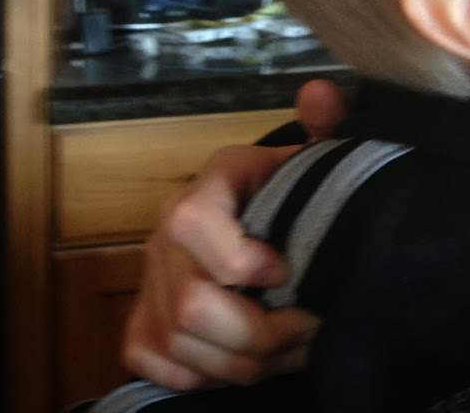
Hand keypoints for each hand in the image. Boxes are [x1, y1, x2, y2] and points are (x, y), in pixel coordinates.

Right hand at [123, 144, 319, 387]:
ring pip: (178, 344)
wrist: (255, 216)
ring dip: (242, 362)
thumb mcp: (313, 158)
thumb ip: (328, 126)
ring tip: (292, 352)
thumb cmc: (289, 192)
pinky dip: (205, 374)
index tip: (289, 271)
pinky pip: (159, 365)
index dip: (240, 260)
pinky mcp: (140, 325)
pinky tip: (248, 363)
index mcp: (207, 190)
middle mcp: (166, 236)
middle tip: (307, 332)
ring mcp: (149, 283)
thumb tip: (322, 95)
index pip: (192, 224)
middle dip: (257, 333)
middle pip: (190, 307)